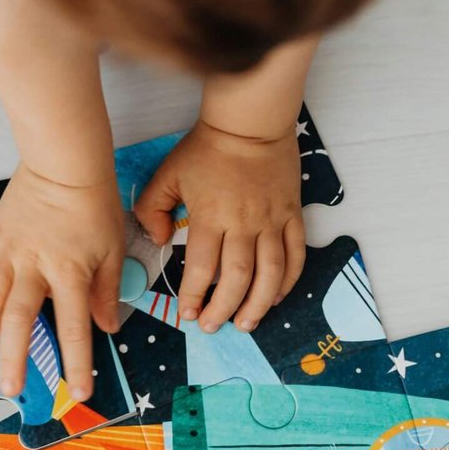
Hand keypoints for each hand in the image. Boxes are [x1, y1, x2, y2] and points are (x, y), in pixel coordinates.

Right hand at [0, 164, 124, 400]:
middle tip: (10, 389)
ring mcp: (9, 251)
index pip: (74, 326)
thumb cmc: (93, 204)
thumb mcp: (112, 249)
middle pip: (20, 319)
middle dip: (15, 357)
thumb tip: (107, 328)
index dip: (77, 363)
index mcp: (70, 272)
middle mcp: (35, 266)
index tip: (79, 392)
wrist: (64, 162)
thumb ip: (107, 292)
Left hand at [133, 121, 304, 332]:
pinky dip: (287, 281)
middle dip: (223, 309)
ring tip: (246, 324)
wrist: (250, 123)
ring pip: (269, 274)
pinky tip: (275, 297)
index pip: (200, 268)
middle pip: (236, 279)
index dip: (193, 296)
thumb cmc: (206, 148)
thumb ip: (153, 209)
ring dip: (257, 305)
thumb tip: (158, 241)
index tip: (186, 314)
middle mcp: (243, 224)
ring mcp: (272, 221)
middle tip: (212, 326)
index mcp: (210, 216)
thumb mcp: (167, 174)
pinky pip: (295, 255)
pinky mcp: (292, 214)